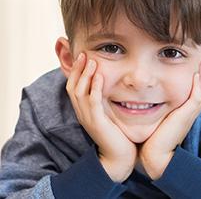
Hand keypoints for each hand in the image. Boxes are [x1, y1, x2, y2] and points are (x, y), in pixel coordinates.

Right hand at [66, 53, 136, 182]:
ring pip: (80, 92)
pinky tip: (100, 77)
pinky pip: (93, 102)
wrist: (118, 156)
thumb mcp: (106, 113)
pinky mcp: (97, 122)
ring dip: (85, 75)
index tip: (82, 57)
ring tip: (91, 61)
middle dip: (77, 70)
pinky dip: (95, 88)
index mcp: (83, 110)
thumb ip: (102, 101)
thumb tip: (106, 84)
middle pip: (72, 87)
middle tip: (84, 54)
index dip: (75, 72)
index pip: (73, 87)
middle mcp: (81, 113)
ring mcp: (88, 118)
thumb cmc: (115, 133)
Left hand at [139, 61, 200, 179]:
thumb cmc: (153, 135)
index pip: (196, 87)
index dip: (200, 74)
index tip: (199, 59)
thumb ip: (157, 105)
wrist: (154, 153)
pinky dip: (198, 86)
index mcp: (184, 109)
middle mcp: (190, 110)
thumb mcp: (158, 115)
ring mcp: (190, 113)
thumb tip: (147, 93)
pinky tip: (196, 74)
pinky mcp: (186, 116)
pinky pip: (197, 98)